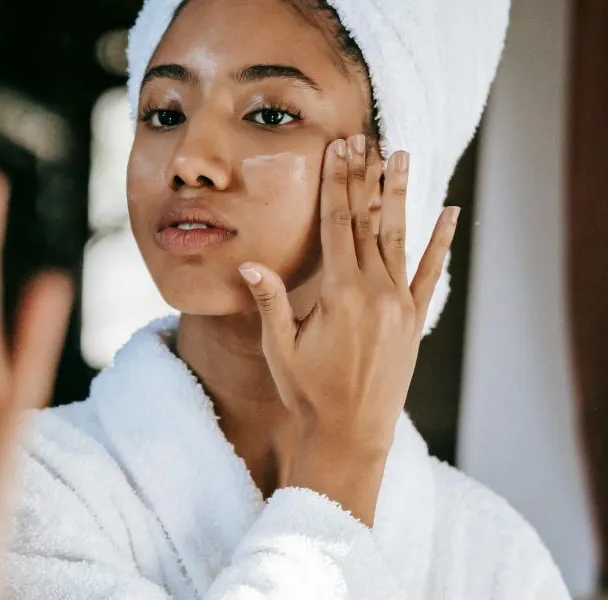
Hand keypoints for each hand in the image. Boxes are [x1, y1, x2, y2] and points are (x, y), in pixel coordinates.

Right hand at [238, 135, 458, 525]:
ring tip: (402, 156)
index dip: (338, 183)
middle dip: (364, 177)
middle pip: (368, 221)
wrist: (351, 434)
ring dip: (400, 195)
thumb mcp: (280, 349)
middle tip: (364, 138)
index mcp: (341, 293)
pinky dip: (440, 242)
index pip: (338, 224)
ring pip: (399, 237)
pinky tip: (450, 213)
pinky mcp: (414, 320)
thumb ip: (271, 302)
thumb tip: (249, 264)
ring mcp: (400, 304)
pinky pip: (429, 273)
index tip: (340, 149)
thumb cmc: (308, 393)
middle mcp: (376, 291)